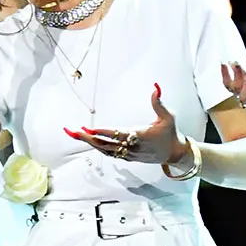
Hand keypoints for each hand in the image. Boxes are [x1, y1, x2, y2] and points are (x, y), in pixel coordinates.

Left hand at [70, 84, 184, 165]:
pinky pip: (108, 153)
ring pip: (103, 150)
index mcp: (139, 136)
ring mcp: (127, 154)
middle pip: (104, 144)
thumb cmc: (170, 134)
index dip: (102, 132)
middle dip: (87, 137)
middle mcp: (131, 147)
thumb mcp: (168, 117)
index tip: (89, 127)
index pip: (117, 134)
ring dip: (88, 142)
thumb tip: (156, 87)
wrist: (174, 154)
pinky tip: (87, 140)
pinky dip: (96, 147)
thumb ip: (158, 103)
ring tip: (74, 134)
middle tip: (72, 131)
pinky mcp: (126, 158)